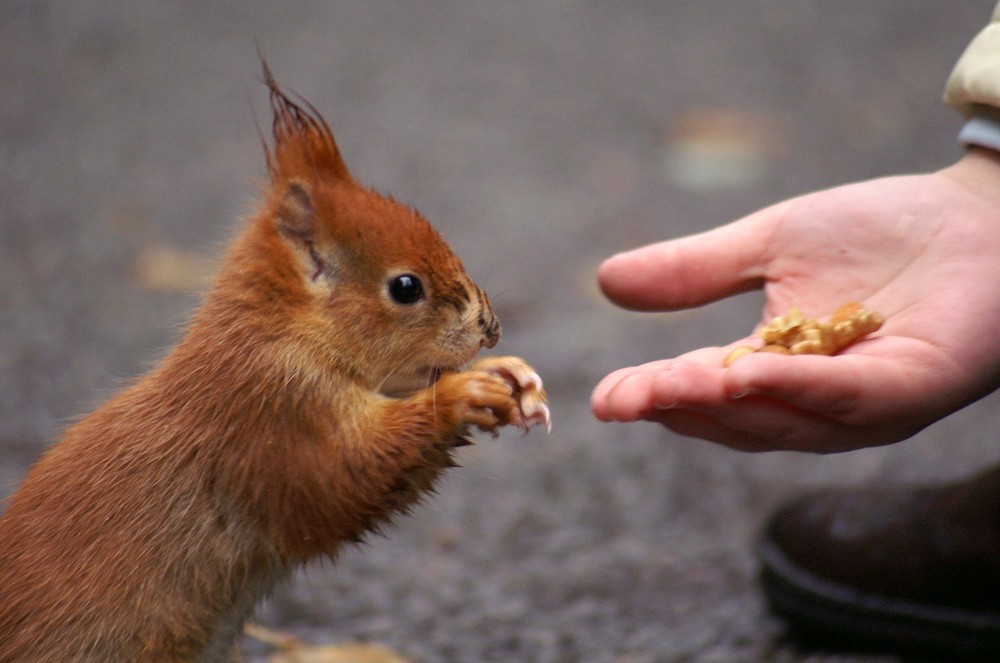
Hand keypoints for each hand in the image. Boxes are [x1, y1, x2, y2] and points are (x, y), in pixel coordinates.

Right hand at [592, 148, 999, 451]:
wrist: (979, 214)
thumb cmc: (879, 232)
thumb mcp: (768, 245)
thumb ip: (695, 269)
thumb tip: (605, 280)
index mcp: (774, 370)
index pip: (702, 390)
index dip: (652, 397)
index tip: (601, 400)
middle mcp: (814, 402)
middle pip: (734, 418)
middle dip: (678, 407)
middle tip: (624, 398)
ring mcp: (864, 405)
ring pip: (783, 421)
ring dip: (725, 406)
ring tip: (671, 386)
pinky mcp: (913, 390)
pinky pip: (848, 399)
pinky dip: (796, 389)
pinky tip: (748, 374)